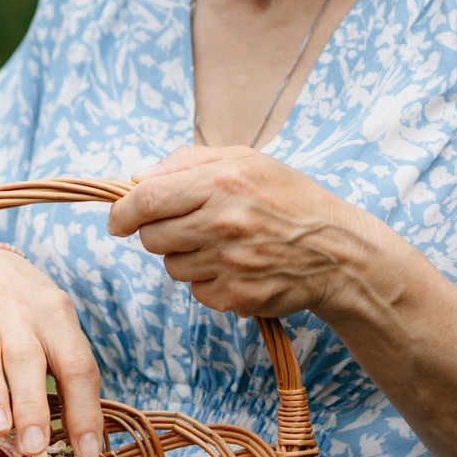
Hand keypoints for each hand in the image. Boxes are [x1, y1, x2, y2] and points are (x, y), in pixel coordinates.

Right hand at [0, 249, 104, 456]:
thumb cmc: (31, 311)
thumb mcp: (58, 328)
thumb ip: (70, 374)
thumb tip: (85, 440)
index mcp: (56, 314)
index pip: (76, 362)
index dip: (84, 408)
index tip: (87, 450)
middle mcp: (18, 311)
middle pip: (27, 356)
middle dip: (32, 404)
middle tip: (35, 447)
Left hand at [106, 145, 387, 318]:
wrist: (339, 251)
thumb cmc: (290, 198)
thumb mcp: (246, 160)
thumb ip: (187, 160)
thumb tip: (138, 177)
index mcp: (222, 180)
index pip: (147, 199)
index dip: (122, 212)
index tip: (118, 221)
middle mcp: (224, 221)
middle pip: (152, 238)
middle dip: (158, 234)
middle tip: (185, 227)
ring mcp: (230, 263)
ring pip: (172, 267)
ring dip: (186, 257)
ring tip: (222, 245)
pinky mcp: (237, 296)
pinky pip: (197, 292)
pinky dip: (208, 281)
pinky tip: (237, 267)